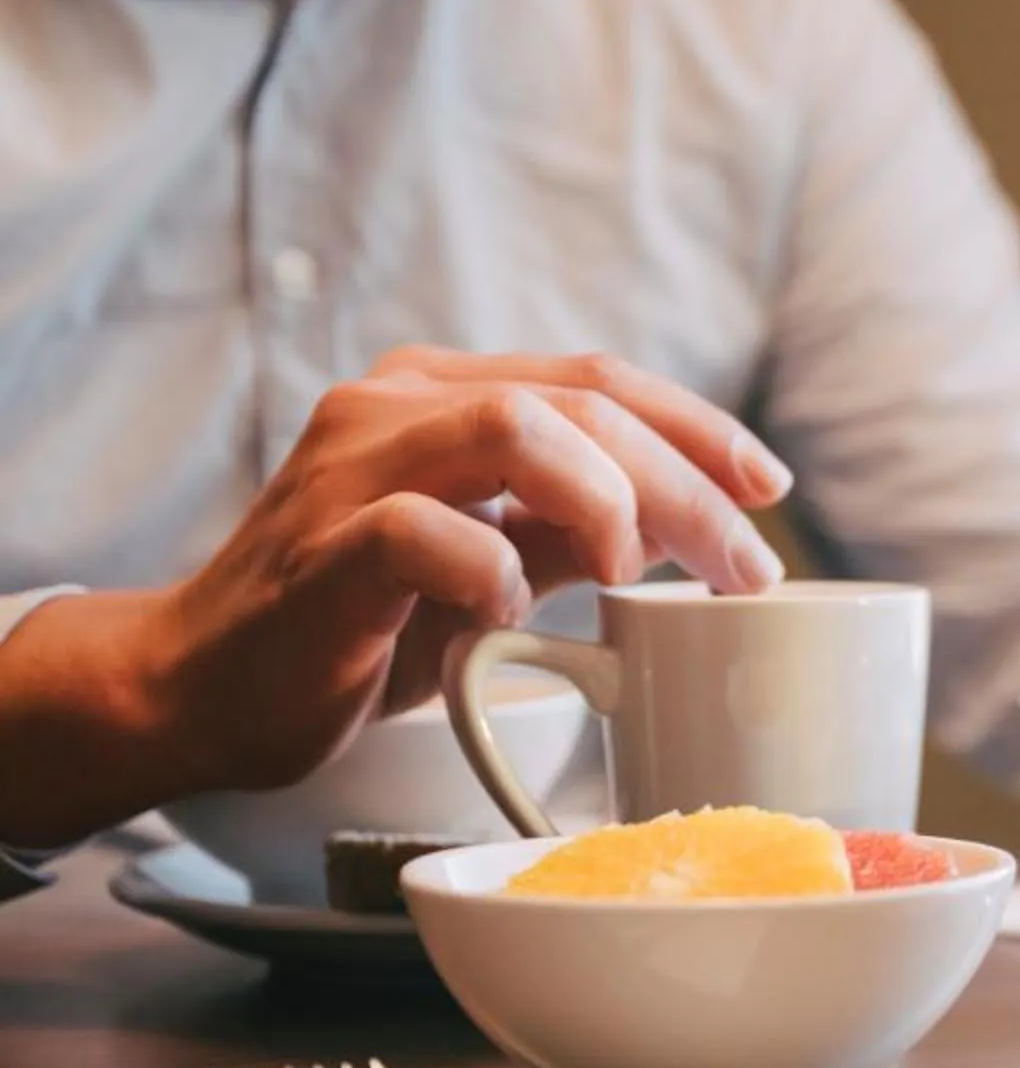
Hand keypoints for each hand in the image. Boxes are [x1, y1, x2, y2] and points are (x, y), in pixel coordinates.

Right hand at [149, 348, 791, 794]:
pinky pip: (423, 531)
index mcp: (441, 395)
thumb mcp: (495, 570)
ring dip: (605, 500)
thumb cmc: (357, 628)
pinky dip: (490, 569)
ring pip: (513, 428)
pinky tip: (509, 613)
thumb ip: (578, 535)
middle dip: (686, 482)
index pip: (598, 380)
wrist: (202, 688)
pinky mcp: (319, 549)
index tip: (769, 491)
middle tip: (743, 567)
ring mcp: (348, 469)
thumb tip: (695, 526)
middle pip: (579, 403)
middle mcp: (394, 407)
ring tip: (631, 574)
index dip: (700, 428)